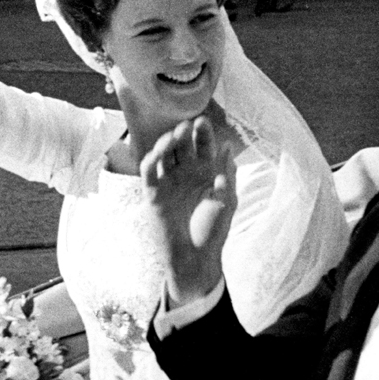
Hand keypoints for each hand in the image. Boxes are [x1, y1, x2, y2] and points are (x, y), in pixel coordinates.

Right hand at [141, 117, 236, 306]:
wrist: (196, 258)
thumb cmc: (214, 232)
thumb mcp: (227, 201)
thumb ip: (227, 175)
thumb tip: (229, 147)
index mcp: (205, 173)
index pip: (203, 146)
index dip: (203, 134)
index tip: (203, 121)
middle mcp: (185, 174)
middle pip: (182, 146)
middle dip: (184, 134)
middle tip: (187, 124)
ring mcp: (169, 182)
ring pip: (163, 154)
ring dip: (167, 142)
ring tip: (175, 134)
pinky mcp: (153, 194)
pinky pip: (149, 172)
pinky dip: (152, 159)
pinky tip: (159, 151)